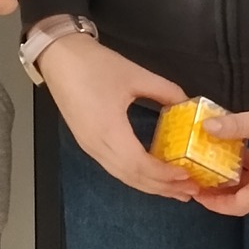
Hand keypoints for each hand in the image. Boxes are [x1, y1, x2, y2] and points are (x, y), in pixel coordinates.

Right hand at [37, 31, 194, 198]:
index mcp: (108, 129)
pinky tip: (151, 175)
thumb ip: (165, 90)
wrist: (58, 57)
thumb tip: (187, 103)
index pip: (139, 164)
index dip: (164, 174)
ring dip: (149, 185)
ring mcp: (90, 147)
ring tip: (175, 190)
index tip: (187, 176)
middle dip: (161, 187)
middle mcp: (97, 145)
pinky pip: (115, 167)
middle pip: (132, 177)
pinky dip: (136, 176)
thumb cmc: (93, 64)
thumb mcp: (135, 74)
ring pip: (122, 176)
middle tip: (189, 191)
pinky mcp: (87, 143)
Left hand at [191, 94, 248, 216]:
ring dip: (232, 179)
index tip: (194, 193)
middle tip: (196, 179)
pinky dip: (247, 167)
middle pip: (245, 198)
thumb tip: (206, 128)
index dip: (215, 204)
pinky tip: (235, 150)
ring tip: (209, 165)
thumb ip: (239, 125)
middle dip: (219, 193)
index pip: (240, 205)